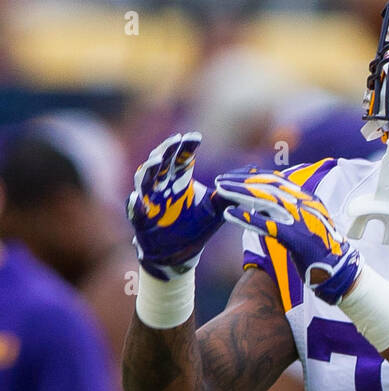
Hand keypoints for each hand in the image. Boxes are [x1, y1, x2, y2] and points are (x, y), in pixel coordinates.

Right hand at [128, 132, 225, 280]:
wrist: (180, 253)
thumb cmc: (196, 227)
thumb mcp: (216, 210)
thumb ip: (229, 196)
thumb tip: (253, 185)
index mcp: (179, 180)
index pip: (182, 157)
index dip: (187, 146)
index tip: (196, 137)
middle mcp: (162, 185)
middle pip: (161, 161)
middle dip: (167, 150)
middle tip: (176, 140)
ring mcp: (149, 200)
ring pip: (144, 180)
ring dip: (148, 170)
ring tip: (156, 162)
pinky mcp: (141, 219)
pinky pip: (134, 211)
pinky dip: (133, 205)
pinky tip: (136, 199)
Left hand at [214, 169, 360, 303]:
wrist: (341, 272)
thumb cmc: (322, 251)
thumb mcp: (308, 223)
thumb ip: (292, 211)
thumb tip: (269, 204)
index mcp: (307, 198)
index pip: (275, 180)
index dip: (252, 176)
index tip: (234, 176)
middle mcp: (304, 204)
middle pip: (267, 186)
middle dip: (242, 181)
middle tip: (221, 180)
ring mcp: (301, 219)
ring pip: (265, 200)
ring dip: (240, 194)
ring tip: (221, 191)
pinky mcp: (296, 237)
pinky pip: (267, 225)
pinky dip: (248, 219)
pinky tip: (231, 214)